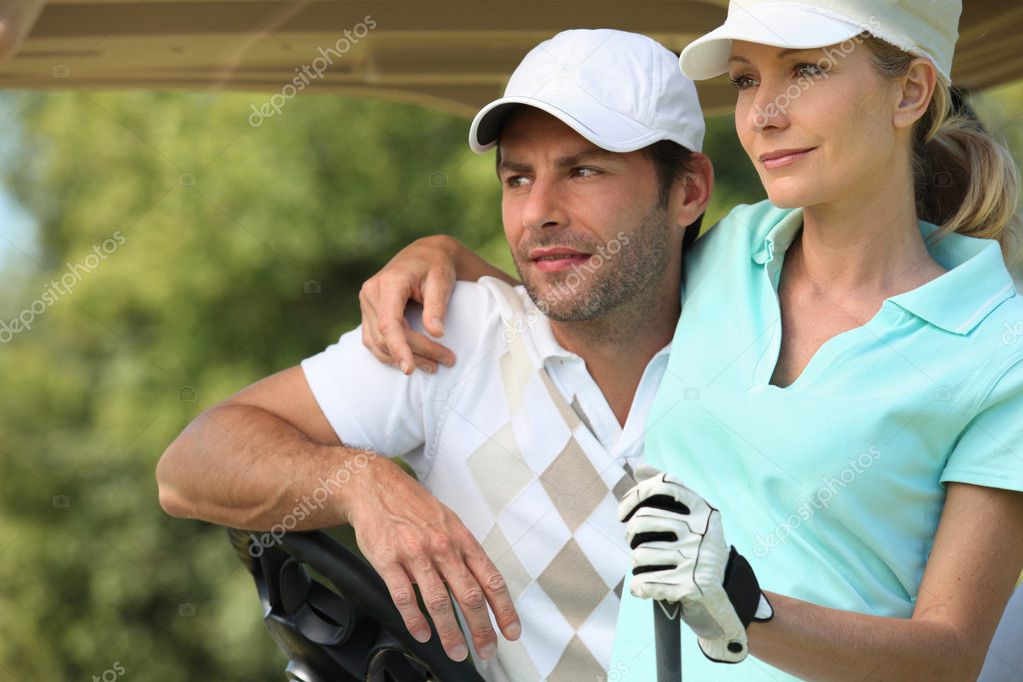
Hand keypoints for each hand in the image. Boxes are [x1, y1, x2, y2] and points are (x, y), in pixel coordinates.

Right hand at [345, 455, 520, 660]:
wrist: (376, 488)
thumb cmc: (414, 507)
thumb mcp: (449, 523)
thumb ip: (464, 553)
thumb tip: (482, 585)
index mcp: (461, 540)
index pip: (490, 578)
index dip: (504, 608)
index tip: (511, 630)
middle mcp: (443, 548)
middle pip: (469, 595)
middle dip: (482, 627)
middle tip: (486, 650)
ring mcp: (416, 554)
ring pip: (438, 601)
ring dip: (450, 632)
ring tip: (457, 651)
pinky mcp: (389, 560)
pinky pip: (404, 596)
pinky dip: (415, 619)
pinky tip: (422, 634)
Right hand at [359, 236, 459, 374]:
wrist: (425, 255)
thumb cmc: (436, 266)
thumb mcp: (442, 281)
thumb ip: (437, 306)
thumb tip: (436, 333)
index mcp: (388, 283)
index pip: (388, 322)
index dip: (398, 347)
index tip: (409, 369)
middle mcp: (371, 293)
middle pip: (386, 336)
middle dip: (414, 354)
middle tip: (445, 361)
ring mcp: (367, 304)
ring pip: (378, 343)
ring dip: (402, 358)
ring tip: (433, 366)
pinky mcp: (369, 314)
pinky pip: (375, 341)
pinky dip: (392, 354)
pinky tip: (413, 360)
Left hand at [618, 465, 772, 663]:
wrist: (723, 598)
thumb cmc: (698, 552)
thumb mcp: (692, 520)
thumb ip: (668, 492)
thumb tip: (640, 468)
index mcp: (705, 511)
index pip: (664, 485)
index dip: (635, 495)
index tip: (622, 513)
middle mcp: (704, 532)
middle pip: (643, 520)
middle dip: (630, 535)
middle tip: (633, 543)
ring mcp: (698, 559)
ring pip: (639, 553)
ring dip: (635, 564)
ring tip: (645, 567)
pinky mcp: (690, 587)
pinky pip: (644, 582)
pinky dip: (638, 587)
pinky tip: (643, 588)